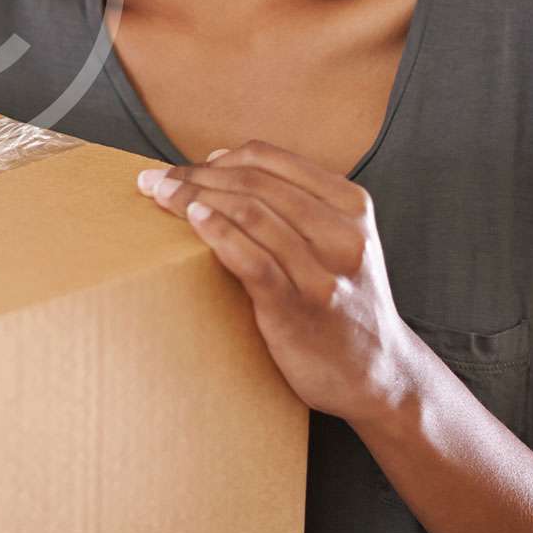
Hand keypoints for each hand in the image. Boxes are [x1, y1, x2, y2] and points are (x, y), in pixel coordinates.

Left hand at [136, 140, 420, 424]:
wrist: (377, 374)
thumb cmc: (342, 302)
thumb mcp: (339, 240)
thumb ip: (293, 202)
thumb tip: (218, 159)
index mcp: (351, 205)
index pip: (271, 159)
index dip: (218, 158)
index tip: (183, 167)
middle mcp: (342, 232)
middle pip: (254, 183)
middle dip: (196, 175)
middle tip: (155, 180)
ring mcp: (322, 271)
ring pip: (250, 213)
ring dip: (194, 197)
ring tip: (159, 196)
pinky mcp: (299, 307)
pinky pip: (252, 259)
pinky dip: (217, 232)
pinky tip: (192, 220)